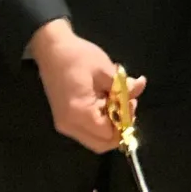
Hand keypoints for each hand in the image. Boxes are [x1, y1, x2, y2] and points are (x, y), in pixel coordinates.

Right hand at [29, 20, 134, 152]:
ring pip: (95, 137)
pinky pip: (88, 129)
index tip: (131, 103)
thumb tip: (140, 87)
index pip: (108, 135)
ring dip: (111, 122)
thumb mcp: (105, 69)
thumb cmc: (77, 56)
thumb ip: (124, 86)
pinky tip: (107, 97)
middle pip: (101, 143)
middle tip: (127, 104)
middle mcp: (70, 125)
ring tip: (117, 97)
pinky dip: (101, 118)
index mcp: (79, 113)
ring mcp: (65, 124)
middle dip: (119, 128)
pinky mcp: (65, 118)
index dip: (124, 123)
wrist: (50, 48)